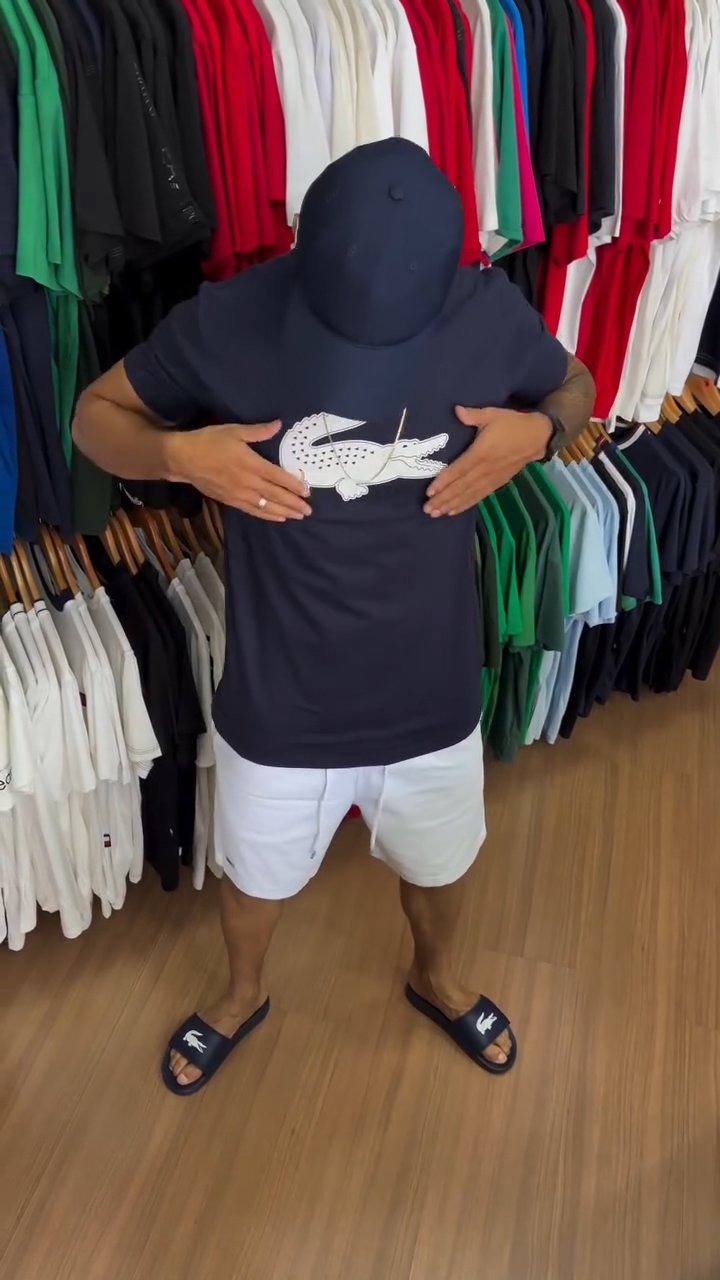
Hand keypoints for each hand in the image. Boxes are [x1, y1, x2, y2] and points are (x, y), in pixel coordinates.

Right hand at [168, 422, 311, 521]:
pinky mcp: (230, 501)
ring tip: (298, 516)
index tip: (307, 491)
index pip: (278, 476)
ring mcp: (239, 494)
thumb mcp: (234, 431)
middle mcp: (247, 482)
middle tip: (309, 510)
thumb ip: (258, 431)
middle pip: (275, 495)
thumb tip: (278, 424)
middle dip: (293, 503)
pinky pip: (253, 510)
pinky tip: (278, 518)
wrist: (183, 458)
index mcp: (250, 463)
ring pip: (266, 506)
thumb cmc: (209, 441)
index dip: (294, 485)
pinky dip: (267, 515)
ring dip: (284, 512)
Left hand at [424, 407, 551, 515]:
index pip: (459, 469)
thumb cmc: (512, 424)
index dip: (444, 481)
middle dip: (444, 498)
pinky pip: (479, 496)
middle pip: (461, 486)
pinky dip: (466, 504)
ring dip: (452, 504)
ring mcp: (492, 478)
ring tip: (436, 513)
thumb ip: (473, 415)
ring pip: (469, 494)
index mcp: (482, 452)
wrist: (537, 437)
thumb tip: (456, 410)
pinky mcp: (497, 483)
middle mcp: (485, 469)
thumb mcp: (493, 414)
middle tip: (427, 509)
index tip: (430, 491)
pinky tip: (453, 511)